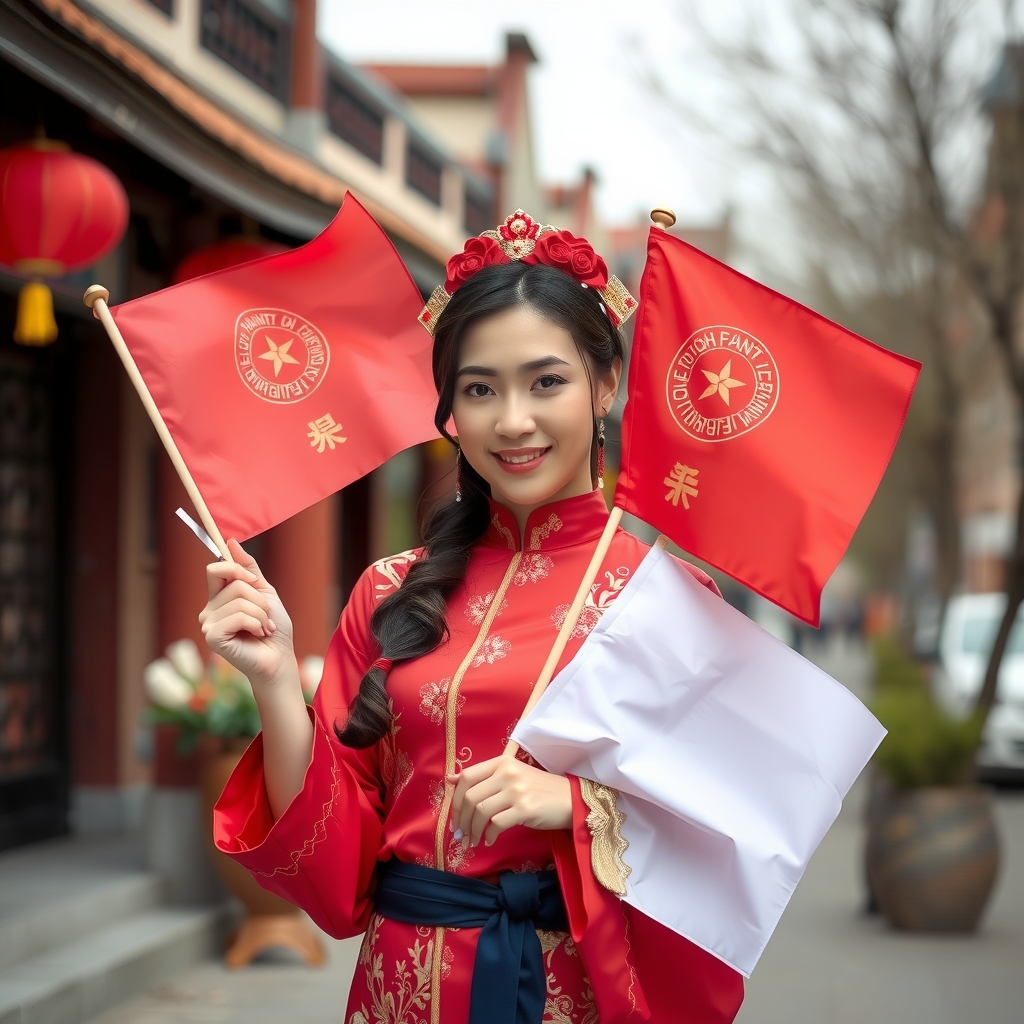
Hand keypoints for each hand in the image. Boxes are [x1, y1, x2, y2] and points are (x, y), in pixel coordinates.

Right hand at [199, 538, 294, 688]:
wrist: (279, 658)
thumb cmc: (273, 628)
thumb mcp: (265, 592)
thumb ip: (248, 569)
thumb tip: (230, 541)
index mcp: (218, 597)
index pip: (215, 568)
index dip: (237, 569)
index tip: (253, 580)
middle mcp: (209, 609)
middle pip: (234, 582)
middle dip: (259, 598)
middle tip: (265, 617)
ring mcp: (208, 624)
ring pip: (240, 599)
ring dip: (261, 614)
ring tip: (263, 629)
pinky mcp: (212, 637)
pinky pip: (238, 616)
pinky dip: (256, 624)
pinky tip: (257, 635)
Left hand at [448, 756, 571, 848]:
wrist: (570, 799)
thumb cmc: (538, 790)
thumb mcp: (511, 776)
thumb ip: (483, 777)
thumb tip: (450, 779)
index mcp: (502, 762)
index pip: (467, 776)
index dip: (456, 800)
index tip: (455, 818)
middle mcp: (507, 773)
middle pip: (471, 797)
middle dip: (462, 820)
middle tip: (461, 835)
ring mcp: (517, 790)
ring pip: (481, 812)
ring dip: (473, 831)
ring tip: (473, 841)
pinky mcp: (525, 809)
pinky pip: (496, 824)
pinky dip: (489, 836)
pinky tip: (490, 841)